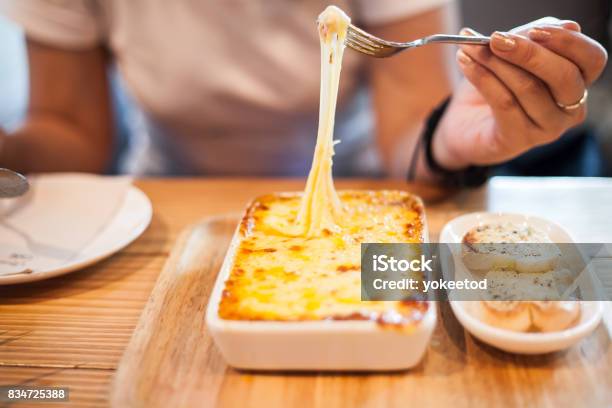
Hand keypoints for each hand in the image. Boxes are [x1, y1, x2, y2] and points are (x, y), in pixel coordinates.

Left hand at [432, 18, 607, 169]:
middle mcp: (570, 109)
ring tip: (470, 48)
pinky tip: (465, 63)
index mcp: (578, 82)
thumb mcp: (513, 53)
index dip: (567, 42)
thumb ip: (532, 38)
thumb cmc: (495, 84)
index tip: (534, 31)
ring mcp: (547, 128)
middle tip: (495, 39)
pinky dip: (482, 77)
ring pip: (529, 88)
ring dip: (495, 62)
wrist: (462, 123)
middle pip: (564, 76)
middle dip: (528, 53)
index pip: (591, 59)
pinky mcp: (518, 139)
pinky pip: (503, 103)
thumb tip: (564, 26)